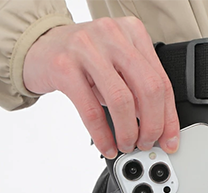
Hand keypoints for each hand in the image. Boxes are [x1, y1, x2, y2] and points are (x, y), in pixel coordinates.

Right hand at [22, 17, 179, 158]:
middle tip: (147, 143)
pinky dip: (102, 135)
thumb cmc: (81, 59)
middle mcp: (112, 35)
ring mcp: (87, 48)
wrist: (37, 47)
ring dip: (128, 132)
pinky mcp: (64, 66)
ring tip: (126, 145)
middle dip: (152, 125)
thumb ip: (137, 88)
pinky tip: (106, 145)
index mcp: (133, 32)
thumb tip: (157, 126)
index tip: (169, 139)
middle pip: (148, 89)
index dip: (169, 116)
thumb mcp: (115, 66)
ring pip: (122, 101)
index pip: (161, 80)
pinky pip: (90, 110)